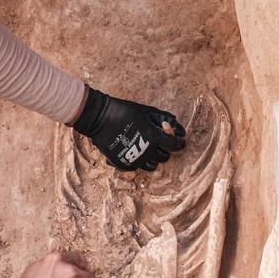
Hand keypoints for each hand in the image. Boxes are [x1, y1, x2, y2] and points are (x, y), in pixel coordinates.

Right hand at [71, 87, 185, 171]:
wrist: (99, 118)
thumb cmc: (123, 110)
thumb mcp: (145, 110)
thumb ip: (161, 117)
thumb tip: (175, 122)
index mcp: (154, 138)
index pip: (175, 146)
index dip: (179, 143)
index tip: (178, 141)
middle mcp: (146, 152)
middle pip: (164, 158)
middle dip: (165, 150)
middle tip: (160, 143)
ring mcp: (134, 160)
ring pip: (152, 166)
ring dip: (153, 158)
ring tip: (148, 149)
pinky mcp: (123, 164)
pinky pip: (137, 167)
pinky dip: (138, 161)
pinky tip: (134, 152)